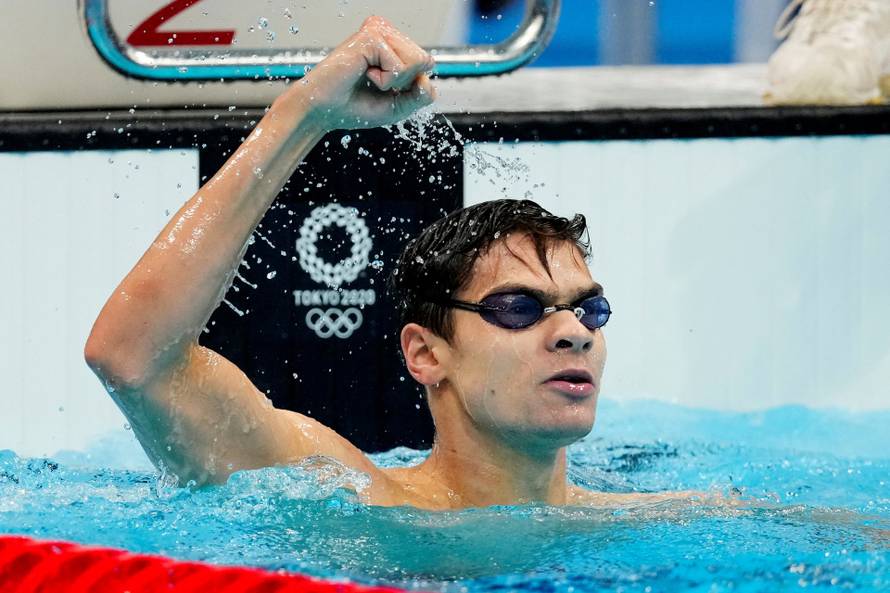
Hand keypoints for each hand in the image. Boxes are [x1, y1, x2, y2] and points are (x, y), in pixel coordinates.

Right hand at [289, 16, 436, 130]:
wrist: (324, 111)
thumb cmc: (355, 107)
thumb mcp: (398, 105)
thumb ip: (420, 94)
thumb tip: (427, 76)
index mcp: (392, 44)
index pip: (427, 63)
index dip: (411, 86)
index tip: (384, 88)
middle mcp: (387, 33)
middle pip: (426, 60)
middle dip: (405, 83)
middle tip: (375, 83)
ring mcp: (379, 32)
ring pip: (418, 61)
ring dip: (395, 81)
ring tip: (369, 77)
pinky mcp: (371, 37)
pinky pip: (400, 66)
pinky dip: (385, 81)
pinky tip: (364, 74)